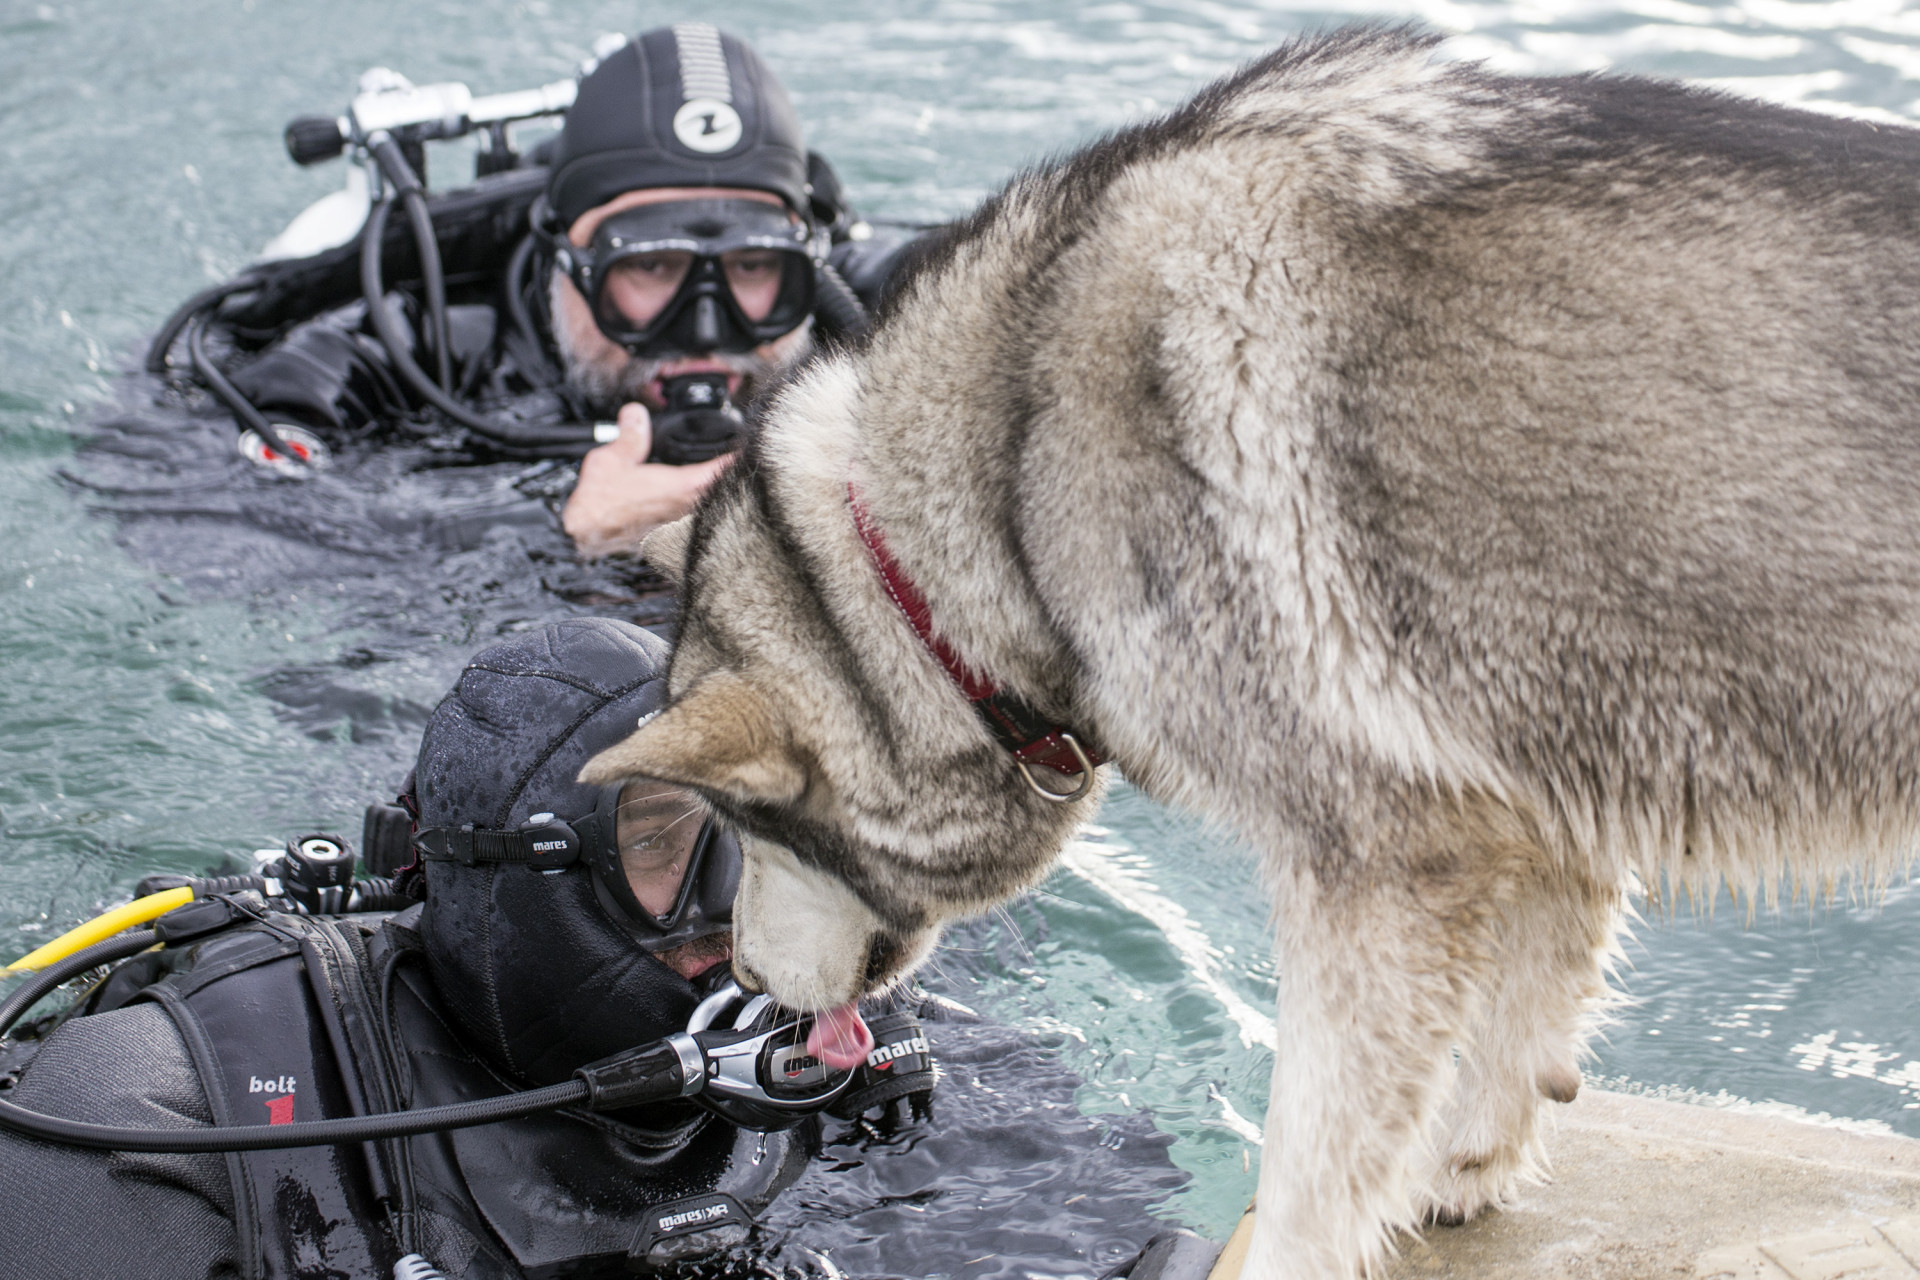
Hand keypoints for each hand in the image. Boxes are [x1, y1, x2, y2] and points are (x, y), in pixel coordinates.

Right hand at [562, 403, 734, 559]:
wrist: (583, 539)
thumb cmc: (597, 505)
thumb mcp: (612, 459)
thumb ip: (630, 435)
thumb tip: (636, 414)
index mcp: (682, 487)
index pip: (724, 469)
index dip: (739, 456)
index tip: (750, 445)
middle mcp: (687, 509)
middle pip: (724, 489)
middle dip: (731, 474)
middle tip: (738, 458)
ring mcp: (680, 525)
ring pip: (711, 505)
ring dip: (716, 491)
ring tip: (720, 476)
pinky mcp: (669, 536)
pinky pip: (694, 518)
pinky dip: (698, 506)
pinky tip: (692, 500)